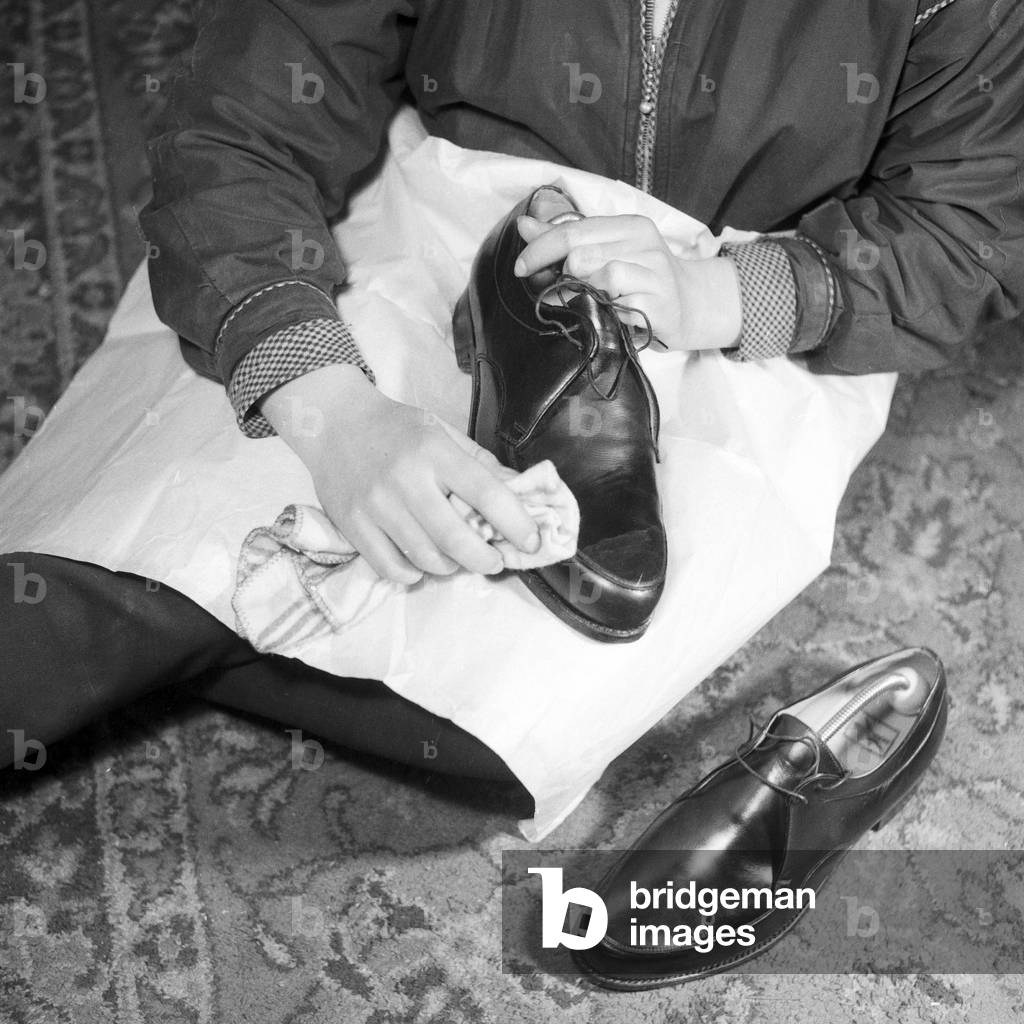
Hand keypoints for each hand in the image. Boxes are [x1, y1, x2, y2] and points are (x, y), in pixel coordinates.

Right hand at [261, 364, 541, 583]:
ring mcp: (376, 506)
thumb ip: (481, 463)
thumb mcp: (443, 432)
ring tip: (457, 559)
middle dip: (485, 559)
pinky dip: (413, 574)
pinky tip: (421, 564)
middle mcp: (405, 480)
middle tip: (495, 561)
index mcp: (434, 452)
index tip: (531, 541)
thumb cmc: (396, 428)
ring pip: (425, 558)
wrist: (333, 421)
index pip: (486, 493)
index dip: (516, 523)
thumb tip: (522, 493)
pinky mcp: (352, 525)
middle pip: (456, 538)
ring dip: (451, 567)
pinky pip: (390, 568)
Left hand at [514, 213, 742, 351]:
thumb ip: (566, 239)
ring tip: (587, 304)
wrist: (692, 306)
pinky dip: (605, 313)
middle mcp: (645, 244)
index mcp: (630, 226)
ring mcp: (655, 274)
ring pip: (603, 277)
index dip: (540, 248)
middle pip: (583, 254)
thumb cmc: (642, 280)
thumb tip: (524, 224)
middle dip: (560, 277)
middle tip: (554, 292)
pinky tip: (607, 316)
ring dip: (584, 295)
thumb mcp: (607, 252)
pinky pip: (619, 306)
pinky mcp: (659, 305)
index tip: (520, 267)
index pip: (573, 230)